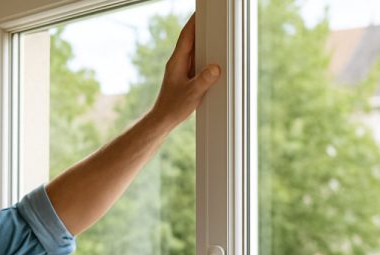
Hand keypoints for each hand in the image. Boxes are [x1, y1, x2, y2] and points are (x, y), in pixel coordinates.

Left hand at [150, 14, 220, 128]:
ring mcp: (182, 68)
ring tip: (216, 32)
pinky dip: (205, 54)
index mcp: (176, 62)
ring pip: (194, 49)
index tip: (201, 11)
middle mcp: (178, 62)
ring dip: (204, 40)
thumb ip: (203, 81)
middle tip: (213, 19)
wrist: (163, 119)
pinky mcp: (186, 75)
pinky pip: (197, 60)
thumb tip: (215, 68)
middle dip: (201, 27)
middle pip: (191, 39)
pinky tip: (213, 54)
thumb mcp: (192, 94)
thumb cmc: (173, 107)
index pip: (186, 36)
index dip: (194, 22)